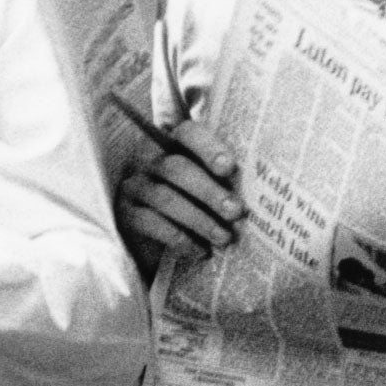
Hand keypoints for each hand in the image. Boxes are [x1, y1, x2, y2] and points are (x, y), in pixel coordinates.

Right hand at [114, 112, 246, 264]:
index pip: (188, 133)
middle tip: (235, 212)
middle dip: (209, 191)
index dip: (209, 147)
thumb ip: (225, 183)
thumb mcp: (208, 192)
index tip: (229, 168)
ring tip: (224, 238)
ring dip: (199, 219)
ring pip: (165, 198)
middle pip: (176, 168)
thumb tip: (261, 193)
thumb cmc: (192, 209)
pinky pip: (151, 223)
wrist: (155, 247)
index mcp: (173, 145)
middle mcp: (148, 160)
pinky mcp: (124, 215)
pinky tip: (200, 251)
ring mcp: (134, 186)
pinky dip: (180, 239)